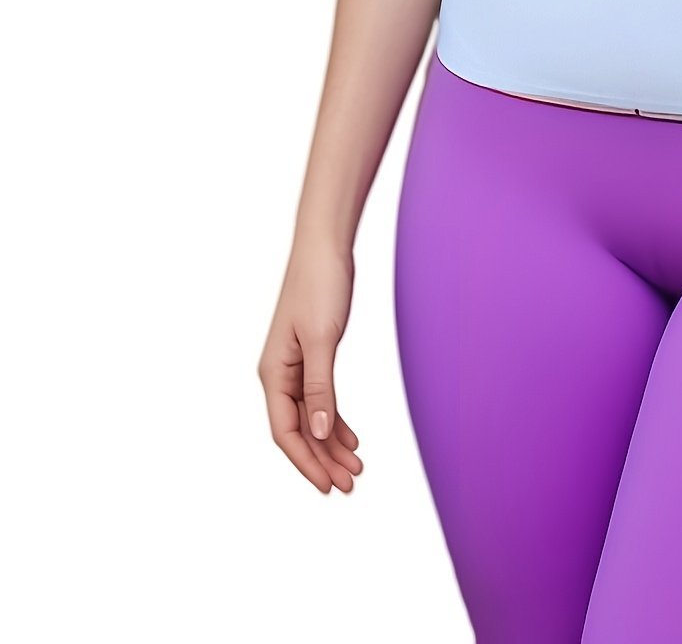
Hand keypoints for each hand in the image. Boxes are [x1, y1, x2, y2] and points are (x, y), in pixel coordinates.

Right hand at [258, 237, 363, 493]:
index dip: (307, 462)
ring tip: (356, 468)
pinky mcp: (311, 355)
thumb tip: (321, 433)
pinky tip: (350, 438)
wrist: (325, 246)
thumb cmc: (320, 285)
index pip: (285, 432)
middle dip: (323, 459)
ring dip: (331, 444)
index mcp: (273, 373)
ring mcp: (295, 366)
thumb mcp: (323, 339)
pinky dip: (335, 420)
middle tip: (350, 484)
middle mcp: (279, 374)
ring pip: (311, 417)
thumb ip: (321, 388)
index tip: (328, 486)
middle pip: (299, 430)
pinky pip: (320, 399)